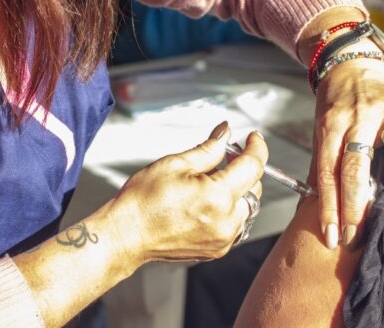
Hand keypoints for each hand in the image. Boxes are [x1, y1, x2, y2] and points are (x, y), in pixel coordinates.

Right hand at [116, 122, 267, 262]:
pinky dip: (229, 210)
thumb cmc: (143, 201)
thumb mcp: (176, 163)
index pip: (253, 166)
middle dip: (244, 169)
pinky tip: (207, 202)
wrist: (127, 234)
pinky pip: (235, 224)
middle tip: (224, 157)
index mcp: (218, 196)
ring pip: (246, 207)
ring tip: (210, 182)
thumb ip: (209, 148)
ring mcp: (223, 239)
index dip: (256, 147)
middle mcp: (226, 221)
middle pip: (254, 188)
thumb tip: (225, 133)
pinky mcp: (217, 249)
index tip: (253, 138)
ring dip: (237, 191)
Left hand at [310, 58, 383, 248]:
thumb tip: (318, 209)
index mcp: (332, 125)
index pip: (329, 171)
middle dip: (358, 204)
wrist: (353, 61)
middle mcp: (359, 118)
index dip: (330, 206)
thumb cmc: (336, 103)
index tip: (332, 236)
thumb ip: (325, 163)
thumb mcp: (322, 128)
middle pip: (357, 165)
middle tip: (359, 235)